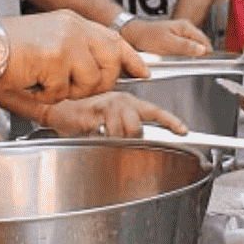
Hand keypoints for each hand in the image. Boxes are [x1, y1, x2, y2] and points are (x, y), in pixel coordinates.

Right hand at [0, 10, 147, 102]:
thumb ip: (78, 50)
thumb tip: (106, 70)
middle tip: (68, 85)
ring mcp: (66, 42)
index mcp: (73, 23)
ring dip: (67, 91)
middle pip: (110, 65)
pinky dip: (46, 95)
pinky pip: (63, 92)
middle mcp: (74, 28)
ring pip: (90, 82)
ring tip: (43, 79)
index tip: (142, 73)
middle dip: (95, 84)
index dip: (130, 59)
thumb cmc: (6, 48)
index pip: (114, 39)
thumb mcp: (49, 41)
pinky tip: (31, 81)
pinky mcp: (56, 59)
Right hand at [42, 92, 187, 137]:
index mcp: (129, 103)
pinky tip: (93, 132)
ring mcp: (109, 105)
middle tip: (115, 139)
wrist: (59, 107)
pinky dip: (101, 136)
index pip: (156, 111)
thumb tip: (138, 141)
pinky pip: (107, 131)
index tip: (183, 131)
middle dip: (130, 139)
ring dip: (114, 139)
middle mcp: (122, 101)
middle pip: (138, 127)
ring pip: (124, 131)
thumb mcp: (109, 120)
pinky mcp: (95, 111)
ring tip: (101, 135)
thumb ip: (125, 128)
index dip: (171, 121)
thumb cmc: (83, 114)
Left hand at [121, 17, 212, 56]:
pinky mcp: (175, 42)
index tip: (206, 64)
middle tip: (193, 66)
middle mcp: (185, 30)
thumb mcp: (167, 42)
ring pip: (193, 49)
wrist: (133, 35)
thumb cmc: (146, 36)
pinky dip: (183, 57)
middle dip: (198, 56)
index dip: (207, 53)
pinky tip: (177, 61)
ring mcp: (180, 35)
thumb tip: (201, 50)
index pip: (204, 41)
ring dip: (190, 57)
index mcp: (185, 27)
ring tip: (183, 63)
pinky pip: (184, 51)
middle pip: (200, 45)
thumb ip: (185, 46)